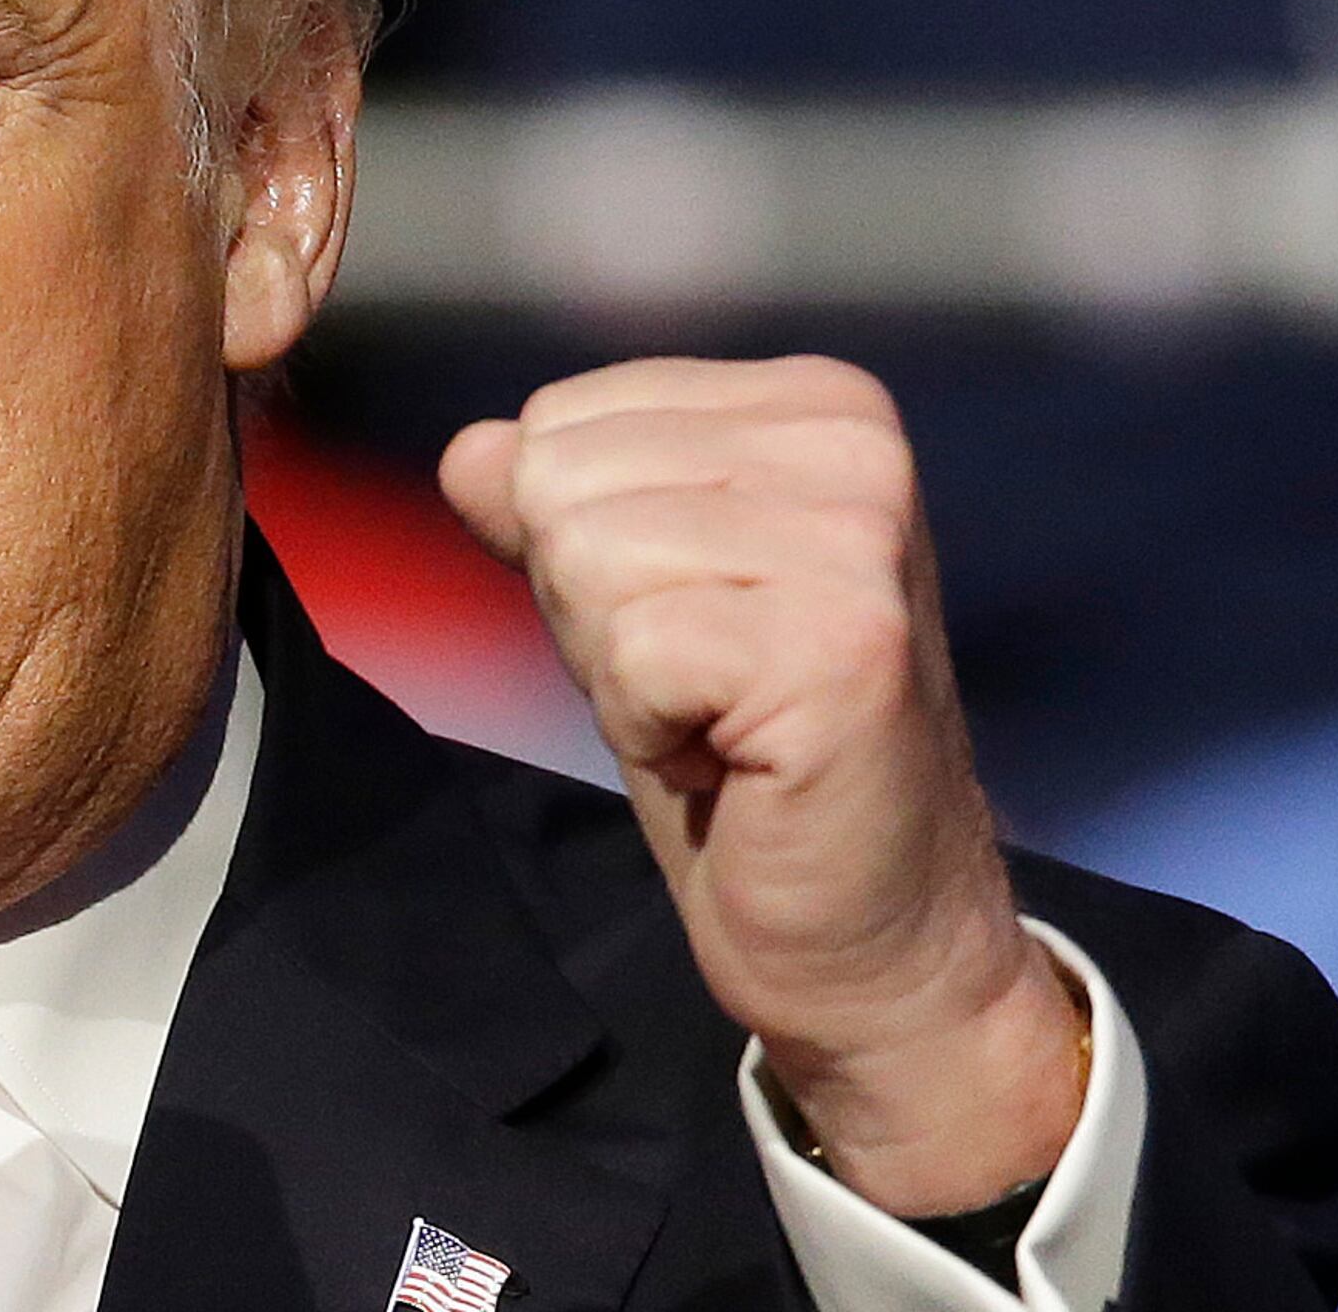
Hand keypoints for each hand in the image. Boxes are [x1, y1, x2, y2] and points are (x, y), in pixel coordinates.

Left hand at [438, 356, 1084, 1214]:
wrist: (868, 931)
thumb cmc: (744, 759)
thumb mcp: (625, 599)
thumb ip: (552, 509)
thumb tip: (469, 449)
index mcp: (813, 405)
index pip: (561, 421)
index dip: (578, 549)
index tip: (686, 627)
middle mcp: (854, 446)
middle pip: (560, 482)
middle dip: (591, 609)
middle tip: (700, 685)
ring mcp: (860, 539)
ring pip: (584, 557)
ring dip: (619, 672)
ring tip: (718, 718)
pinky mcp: (843, 645)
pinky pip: (631, 651)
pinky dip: (645, 727)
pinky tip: (731, 760)